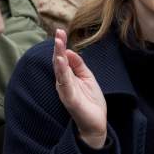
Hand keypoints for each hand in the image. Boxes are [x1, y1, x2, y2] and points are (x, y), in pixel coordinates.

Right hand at [53, 29, 106, 148]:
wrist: (96, 122)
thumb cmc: (90, 101)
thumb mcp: (87, 77)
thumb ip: (78, 64)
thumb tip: (69, 51)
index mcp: (68, 76)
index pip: (62, 58)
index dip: (61, 45)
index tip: (60, 31)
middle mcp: (63, 82)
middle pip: (58, 62)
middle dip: (58, 47)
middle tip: (58, 33)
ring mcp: (65, 91)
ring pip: (60, 71)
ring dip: (58, 57)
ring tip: (58, 45)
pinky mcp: (70, 99)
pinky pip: (65, 84)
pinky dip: (62, 73)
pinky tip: (61, 62)